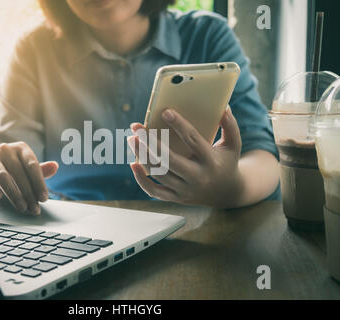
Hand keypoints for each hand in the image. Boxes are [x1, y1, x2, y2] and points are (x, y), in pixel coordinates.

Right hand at [0, 141, 58, 214]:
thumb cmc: (14, 171)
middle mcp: (6, 150)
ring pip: (2, 176)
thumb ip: (42, 170)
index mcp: (21, 148)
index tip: (44, 198)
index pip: (32, 165)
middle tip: (33, 207)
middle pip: (18, 173)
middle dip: (28, 193)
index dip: (39, 183)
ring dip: (13, 193)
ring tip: (21, 207)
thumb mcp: (29, 170)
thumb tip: (55, 166)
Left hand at [129, 107, 244, 207]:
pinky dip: (141, 179)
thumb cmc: (226, 162)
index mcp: (211, 161)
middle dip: (151, 143)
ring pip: (159, 174)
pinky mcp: (176, 198)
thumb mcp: (234, 144)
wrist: (226, 193)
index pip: (193, 140)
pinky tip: (133, 163)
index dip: (179, 125)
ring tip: (132, 139)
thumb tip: (224, 107)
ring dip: (142, 156)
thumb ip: (230, 126)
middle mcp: (198, 177)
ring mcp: (185, 190)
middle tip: (136, 127)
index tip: (165, 112)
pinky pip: (154, 191)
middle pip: (170, 160)